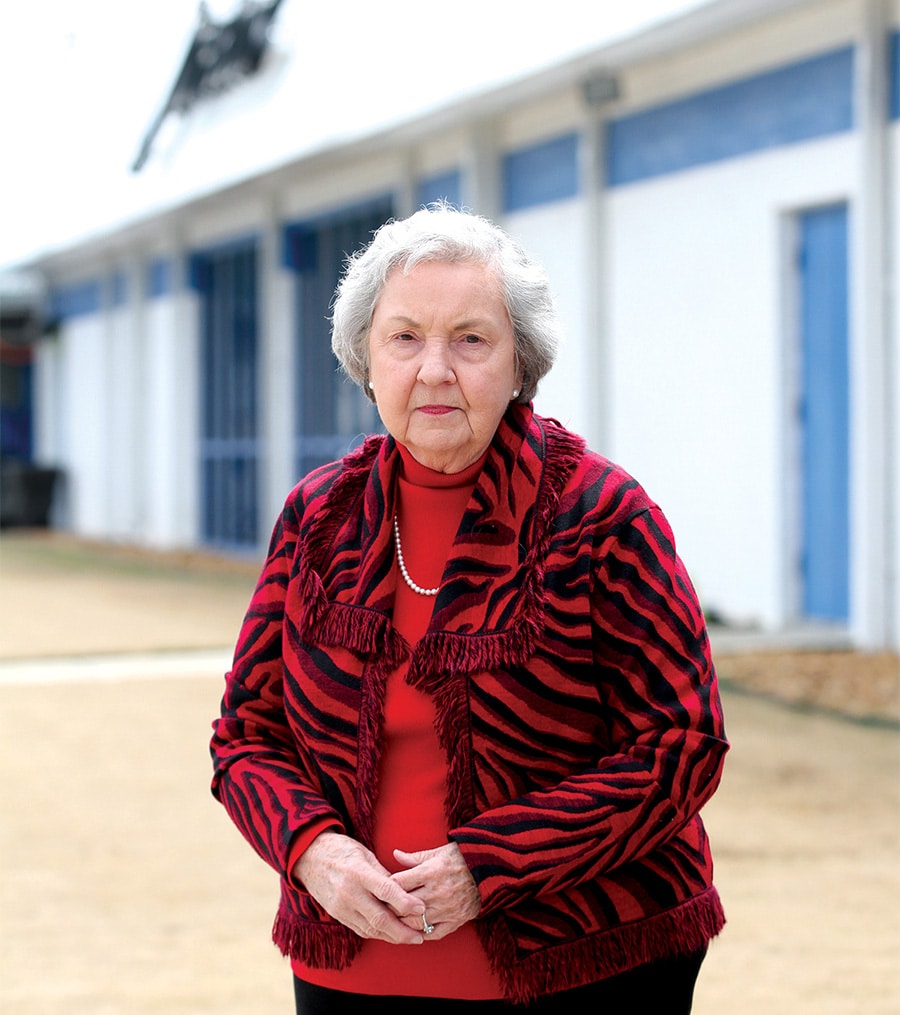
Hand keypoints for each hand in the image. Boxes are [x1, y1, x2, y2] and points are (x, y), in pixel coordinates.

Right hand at [293, 832, 425, 943]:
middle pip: (379, 918)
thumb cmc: (342, 850)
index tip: (422, 909)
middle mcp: (349, 893)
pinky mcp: (338, 915)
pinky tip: (392, 935)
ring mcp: (341, 907)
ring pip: (371, 929)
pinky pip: (361, 929)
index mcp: (358, 872)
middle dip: (402, 931)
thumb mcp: (365, 854)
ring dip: (393, 937)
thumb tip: (403, 891)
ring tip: (411, 938)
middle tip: (421, 935)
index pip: (385, 890)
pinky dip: (378, 934)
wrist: (310, 858)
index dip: (405, 902)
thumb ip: (383, 875)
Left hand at [391, 843, 480, 940]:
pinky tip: (415, 929)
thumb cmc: (460, 858)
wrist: (490, 868)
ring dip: (404, 923)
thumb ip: (414, 857)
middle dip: (391, 908)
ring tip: (397, 920)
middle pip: (403, 906)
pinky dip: (422, 933)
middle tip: (384, 908)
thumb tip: (394, 854)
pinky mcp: (456, 921)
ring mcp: (446, 909)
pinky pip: (433, 934)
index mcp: (430, 872)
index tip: (383, 889)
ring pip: (416, 923)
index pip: (398, 884)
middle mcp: (436, 892)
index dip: (387, 887)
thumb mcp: (437, 852)